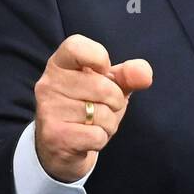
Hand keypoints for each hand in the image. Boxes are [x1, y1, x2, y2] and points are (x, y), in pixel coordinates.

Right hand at [34, 33, 152, 182]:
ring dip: (108, 124)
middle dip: (115, 102)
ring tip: (92, 124)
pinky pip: (97, 136)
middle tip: (101, 107)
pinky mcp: (55, 136)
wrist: (62, 146)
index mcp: (59, 64)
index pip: (76, 46)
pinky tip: (86, 138)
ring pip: (102, 115)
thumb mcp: (110, 87)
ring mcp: (49, 110)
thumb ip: (128, 76)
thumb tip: (144, 73)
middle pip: (102, 86)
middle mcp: (49, 84)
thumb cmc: (88, 108)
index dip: (99, 57)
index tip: (104, 71)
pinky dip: (100, 139)